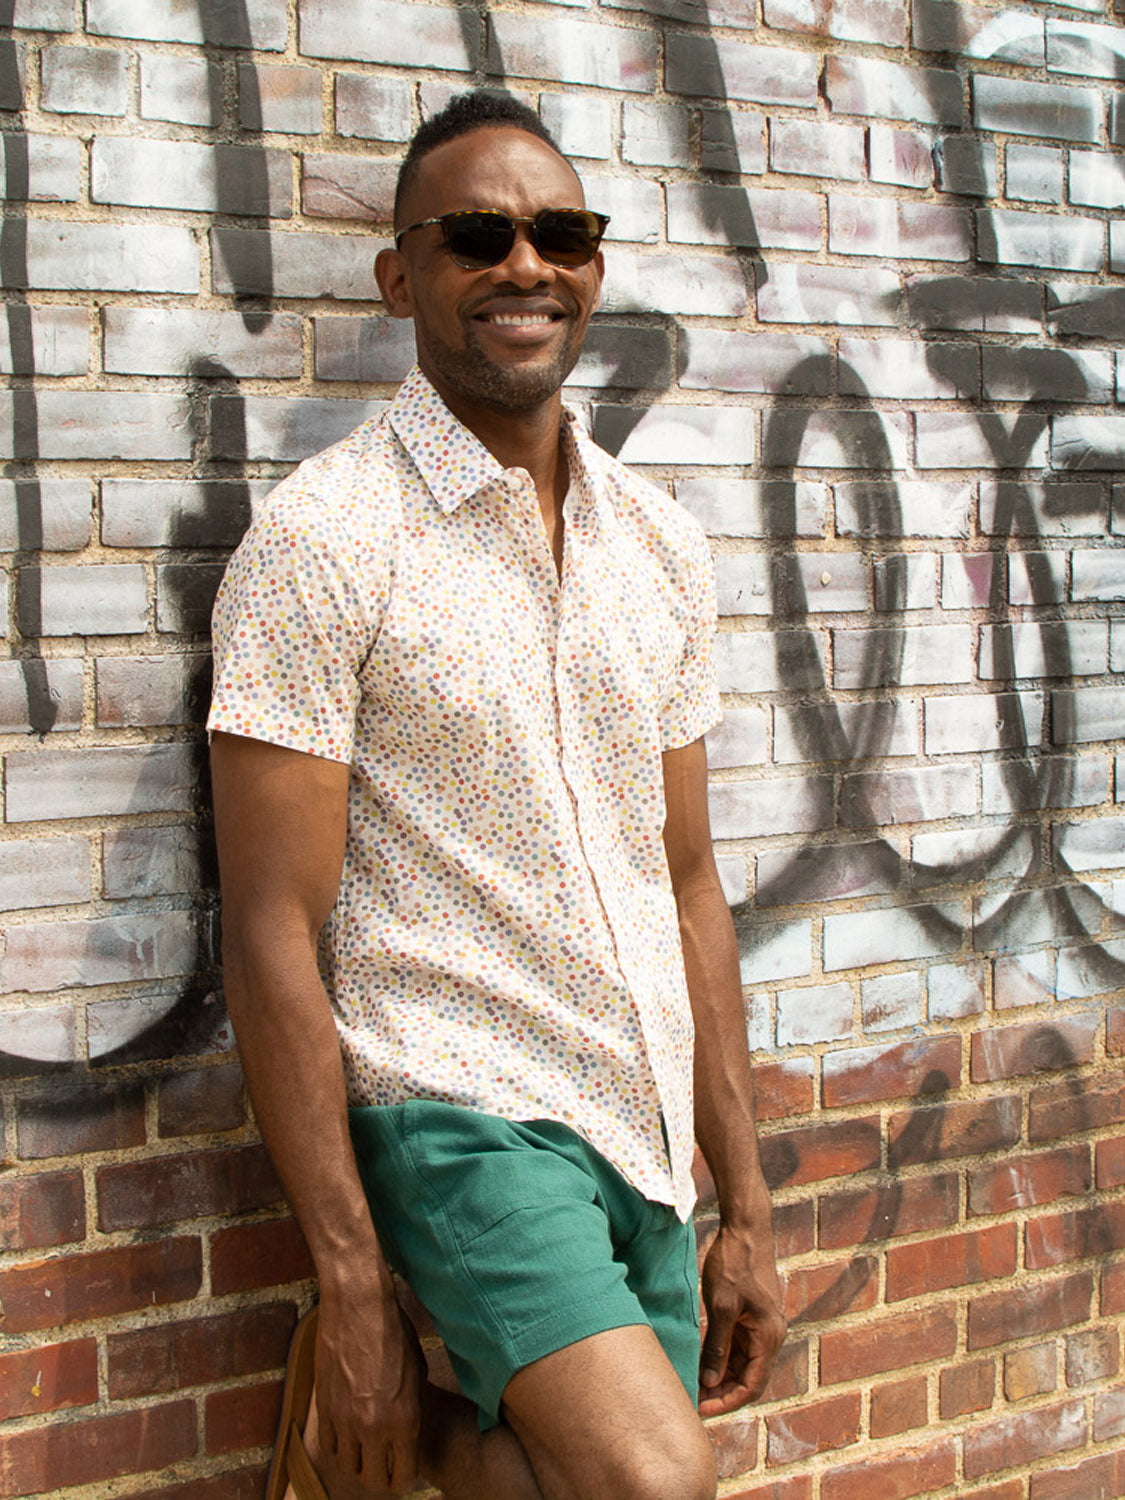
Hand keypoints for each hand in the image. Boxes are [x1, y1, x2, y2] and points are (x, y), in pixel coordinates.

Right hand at [314, 1286, 423, 1493]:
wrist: (358, 1305)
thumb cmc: (393, 1331)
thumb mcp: (417, 1369)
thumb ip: (412, 1405)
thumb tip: (406, 1425)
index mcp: (405, 1419)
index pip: (404, 1478)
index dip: (404, 1479)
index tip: (403, 1471)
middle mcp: (374, 1427)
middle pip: (374, 1482)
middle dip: (381, 1478)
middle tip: (383, 1465)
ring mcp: (345, 1420)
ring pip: (348, 1467)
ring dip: (357, 1462)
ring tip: (364, 1448)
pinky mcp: (324, 1408)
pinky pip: (328, 1445)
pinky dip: (338, 1445)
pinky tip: (346, 1432)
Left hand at [698, 1220, 786, 1417]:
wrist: (745, 1228)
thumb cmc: (734, 1263)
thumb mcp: (721, 1306)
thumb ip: (717, 1346)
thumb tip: (709, 1381)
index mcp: (769, 1335)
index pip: (752, 1385)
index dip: (727, 1401)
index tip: (701, 1408)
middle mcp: (771, 1335)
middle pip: (749, 1378)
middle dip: (722, 1391)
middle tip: (693, 1398)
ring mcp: (763, 1325)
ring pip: (743, 1363)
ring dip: (721, 1376)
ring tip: (694, 1383)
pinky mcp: (753, 1315)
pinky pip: (740, 1346)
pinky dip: (722, 1357)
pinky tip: (701, 1361)